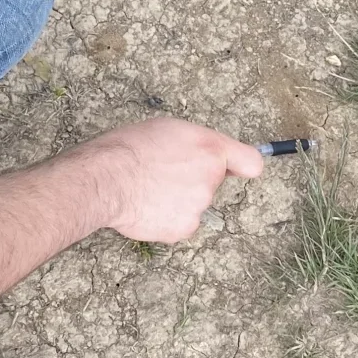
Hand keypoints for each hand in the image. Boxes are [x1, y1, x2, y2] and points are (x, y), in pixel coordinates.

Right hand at [81, 116, 263, 241]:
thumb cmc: (129, 148)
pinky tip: (146, 206)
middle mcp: (211, 178)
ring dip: (177, 198)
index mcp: (211, 148)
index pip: (251, 162)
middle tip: (163, 173)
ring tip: (148, 188)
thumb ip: (196, 144)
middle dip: (194, 179)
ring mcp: (199, 207)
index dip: (240, 165)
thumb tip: (203, 155)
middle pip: (212, 182)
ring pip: (194, 203)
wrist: (106, 179)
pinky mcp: (184, 229)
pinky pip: (180, 222)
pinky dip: (165, 217)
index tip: (235, 169)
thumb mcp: (168, 128)